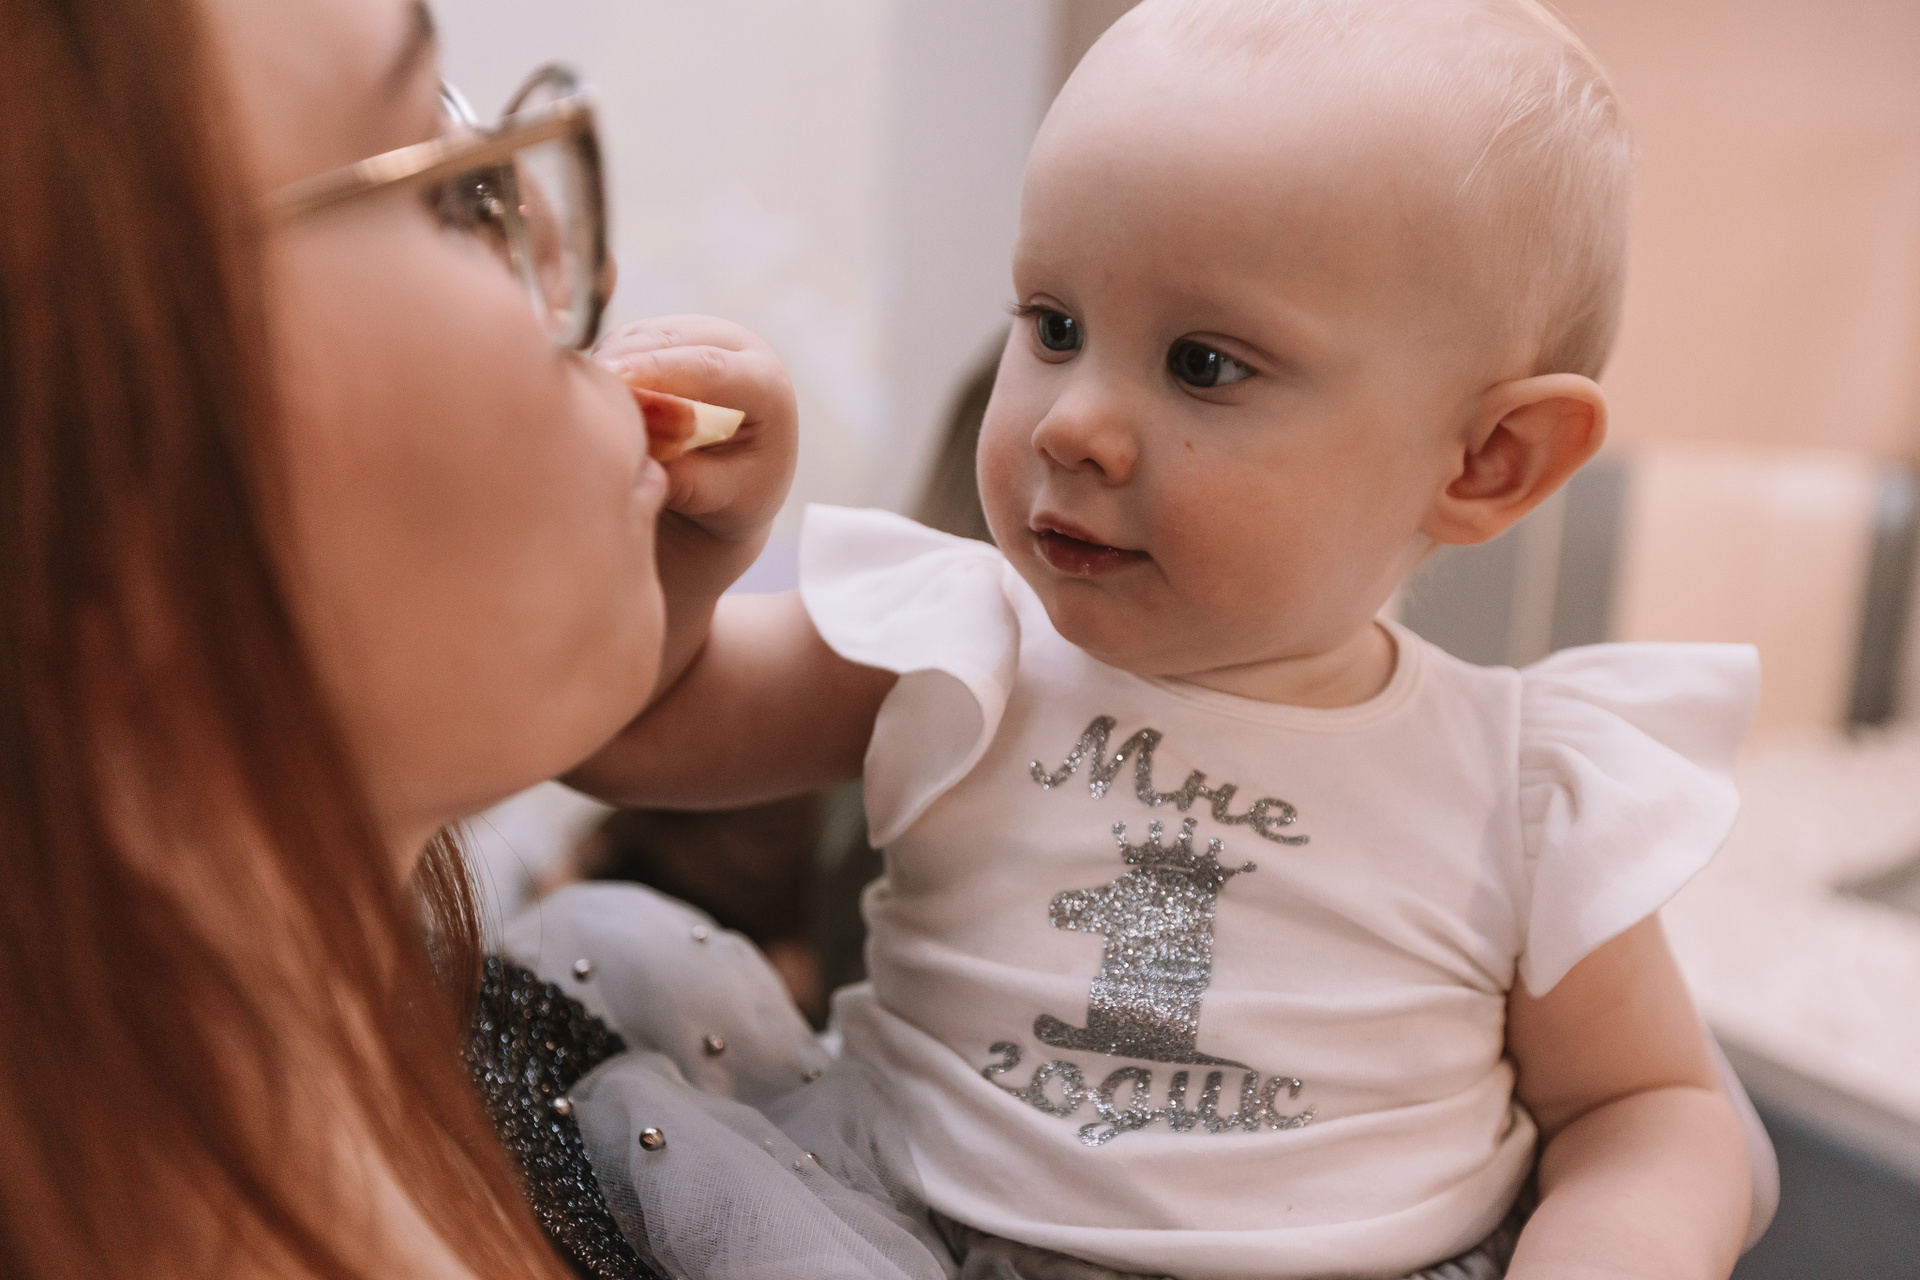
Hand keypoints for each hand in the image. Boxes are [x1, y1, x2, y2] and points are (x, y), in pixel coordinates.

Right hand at [595, 315, 796, 545]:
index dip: (661, 371)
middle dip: (626, 363)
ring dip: (610, 364)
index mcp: (767, 385)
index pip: (711, 369)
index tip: (617, 381)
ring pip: (642, 336)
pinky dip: (604, 365)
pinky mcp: (664, 334)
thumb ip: (688, 481)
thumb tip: (641, 459)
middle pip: (671, 343)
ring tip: (584, 404)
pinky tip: (591, 398)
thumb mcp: (721, 497)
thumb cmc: (735, 494)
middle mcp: (738, 346)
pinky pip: (623, 341)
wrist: (732, 481)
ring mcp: (699, 333)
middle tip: (581, 388)